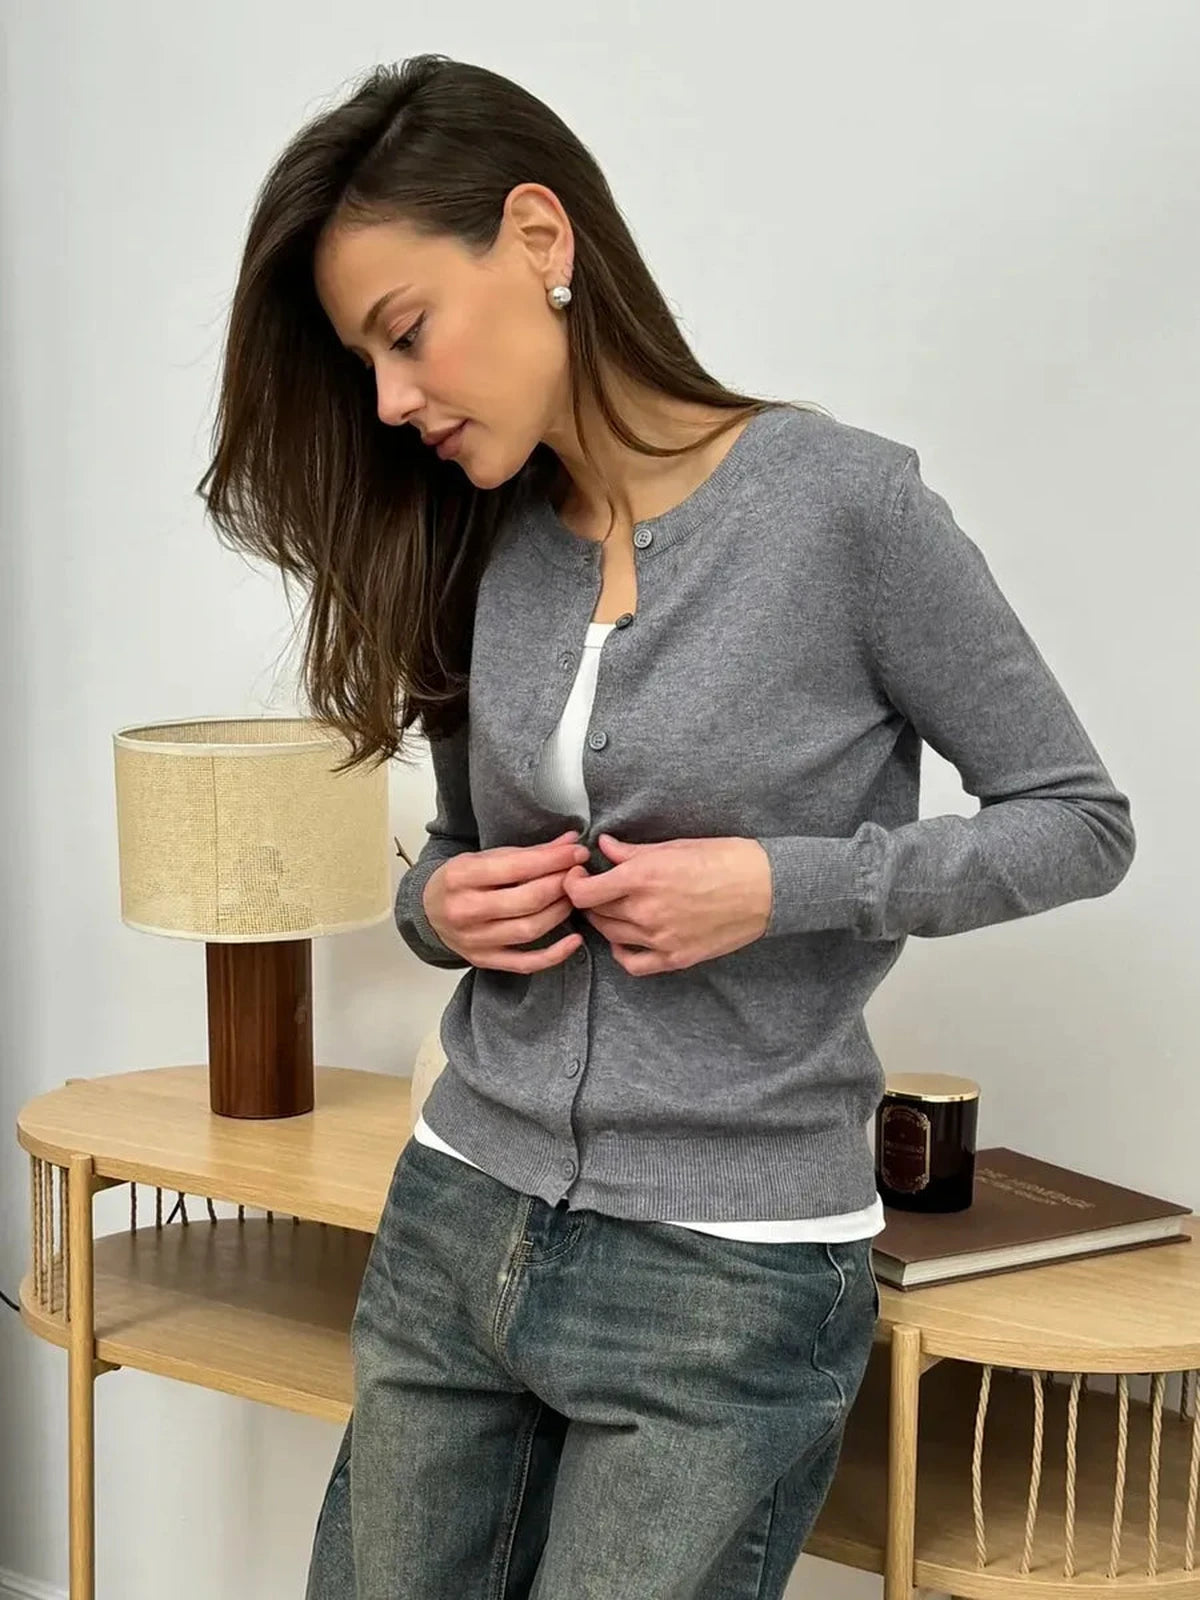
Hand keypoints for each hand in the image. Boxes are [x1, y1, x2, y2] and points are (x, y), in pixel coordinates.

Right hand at [422, 830, 588, 972]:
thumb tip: (570, 842)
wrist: (426, 912)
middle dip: (560, 885)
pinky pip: (525, 963)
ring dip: (560, 912)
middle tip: (579, 874)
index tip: (577, 852)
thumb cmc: (460, 881)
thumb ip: (528, 852)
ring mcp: (474, 940)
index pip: (516, 867)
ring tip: (573, 897)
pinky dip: (554, 955)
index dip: (553, 859)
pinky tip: (574, 940)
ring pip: (529, 930)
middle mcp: (465, 910)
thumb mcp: (484, 858)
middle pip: (526, 900)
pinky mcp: (484, 960)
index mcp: (460, 877)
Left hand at [562, 834, 771, 975]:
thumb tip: (604, 847)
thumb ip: (633, 852)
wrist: (768, 888)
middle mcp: (646, 911)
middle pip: (595, 913)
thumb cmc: (726, 858)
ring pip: (610, 935)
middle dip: (589, 899)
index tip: (578, 875)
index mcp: (644, 878)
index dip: (573, 883)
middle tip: (596, 888)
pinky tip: (626, 939)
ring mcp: (661, 938)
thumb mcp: (676, 845)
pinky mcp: (676, 957)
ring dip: (604, 921)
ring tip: (612, 907)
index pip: (584, 891)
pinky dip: (622, 953)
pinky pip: (633, 964)